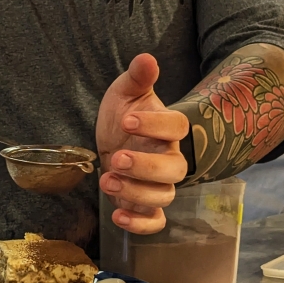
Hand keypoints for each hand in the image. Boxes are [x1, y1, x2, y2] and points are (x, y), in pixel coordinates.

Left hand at [97, 54, 188, 233]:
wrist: (115, 141)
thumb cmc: (124, 116)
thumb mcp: (126, 93)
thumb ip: (138, 78)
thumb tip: (146, 58)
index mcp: (167, 131)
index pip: (177, 127)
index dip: (156, 125)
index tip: (127, 120)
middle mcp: (169, 159)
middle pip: (175, 170)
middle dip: (146, 167)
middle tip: (116, 158)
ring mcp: (159, 185)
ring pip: (164, 197)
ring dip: (136, 193)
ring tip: (106, 181)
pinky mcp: (145, 206)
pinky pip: (155, 222)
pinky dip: (140, 224)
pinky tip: (117, 216)